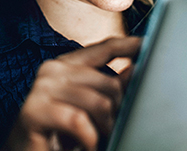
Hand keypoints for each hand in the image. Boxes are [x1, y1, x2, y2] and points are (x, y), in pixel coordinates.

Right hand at [2, 37, 140, 150]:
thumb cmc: (60, 134)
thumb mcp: (90, 109)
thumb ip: (110, 88)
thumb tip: (137, 70)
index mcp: (68, 64)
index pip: (106, 48)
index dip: (132, 45)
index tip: (153, 44)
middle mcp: (54, 70)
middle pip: (109, 82)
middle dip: (118, 112)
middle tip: (112, 130)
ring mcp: (42, 88)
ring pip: (99, 102)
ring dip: (104, 129)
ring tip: (98, 141)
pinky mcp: (34, 110)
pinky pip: (78, 121)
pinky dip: (89, 139)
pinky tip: (87, 145)